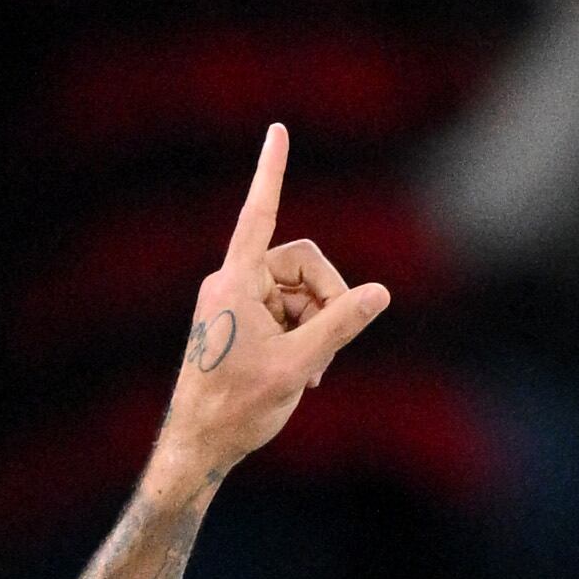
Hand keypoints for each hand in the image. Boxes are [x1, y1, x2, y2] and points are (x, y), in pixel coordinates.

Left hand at [153, 125, 388, 490]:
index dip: (272, 172)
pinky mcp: (239, 324)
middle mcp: (231, 284)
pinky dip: (302, 336)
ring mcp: (234, 304)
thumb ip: (341, 324)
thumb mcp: (299, 365)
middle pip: (301, 264)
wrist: (198, 448)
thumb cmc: (236, 408)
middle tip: (332, 349)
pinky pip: (285, 313)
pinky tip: (306, 374)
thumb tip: (381, 292)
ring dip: (317, 326)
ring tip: (315, 373)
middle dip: (326, 300)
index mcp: (235, 283)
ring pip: (298, 293)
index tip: (277, 130)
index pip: (259, 214)